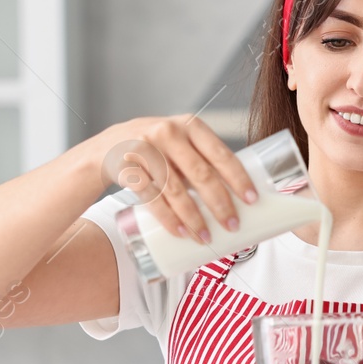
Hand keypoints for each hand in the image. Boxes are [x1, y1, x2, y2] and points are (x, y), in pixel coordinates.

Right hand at [95, 116, 256, 245]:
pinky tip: (181, 232)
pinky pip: (153, 199)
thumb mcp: (182, 143)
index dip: (238, 178)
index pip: (221, 154)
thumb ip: (204, 160)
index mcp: (190, 126)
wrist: (111, 145)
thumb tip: (238, 196)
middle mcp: (169, 133)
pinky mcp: (129, 168)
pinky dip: (169, 219)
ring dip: (194, 218)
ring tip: (206, 237)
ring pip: (176, 190)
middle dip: (220, 204)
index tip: (251, 200)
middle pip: (201, 174)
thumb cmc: (157, 148)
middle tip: (232, 225)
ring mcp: (146, 149)